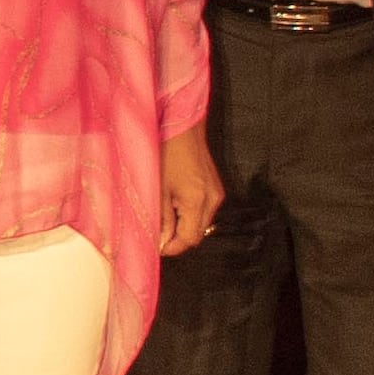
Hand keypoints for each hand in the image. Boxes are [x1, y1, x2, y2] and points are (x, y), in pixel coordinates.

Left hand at [156, 121, 223, 258]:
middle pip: (198, 234)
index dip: (172, 247)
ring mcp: (216, 193)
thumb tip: (161, 242)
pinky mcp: (215, 187)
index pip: (189, 239)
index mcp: (198, 201)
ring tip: (164, 217)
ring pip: (201, 223)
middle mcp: (212, 200)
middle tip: (157, 234)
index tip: (156, 247)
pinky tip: (174, 205)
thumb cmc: (166, 153)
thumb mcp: (158, 189)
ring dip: (184, 226)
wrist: (182, 127)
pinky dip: (190, 214)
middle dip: (178, 238)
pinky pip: (204, 210)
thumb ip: (162, 218)